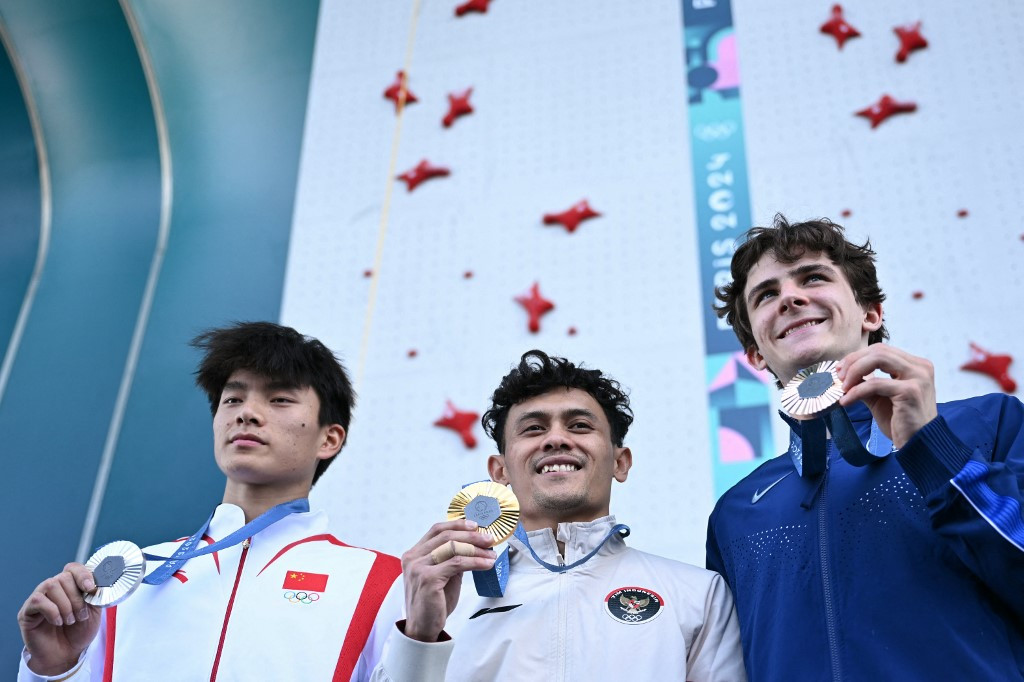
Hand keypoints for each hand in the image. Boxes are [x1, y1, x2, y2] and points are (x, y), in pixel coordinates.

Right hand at [18, 563, 101, 675]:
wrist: (66, 655)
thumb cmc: (79, 632)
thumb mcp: (94, 612)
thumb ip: (95, 595)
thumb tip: (96, 584)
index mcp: (70, 585)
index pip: (73, 568)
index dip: (83, 574)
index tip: (90, 588)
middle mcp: (53, 588)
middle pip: (64, 577)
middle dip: (76, 598)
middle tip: (81, 615)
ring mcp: (39, 598)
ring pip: (51, 585)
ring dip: (65, 605)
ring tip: (70, 621)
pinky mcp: (27, 611)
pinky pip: (38, 600)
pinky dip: (52, 611)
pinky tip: (58, 622)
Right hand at [400, 520, 496, 641]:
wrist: (422, 628)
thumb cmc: (433, 602)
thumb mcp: (441, 575)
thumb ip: (450, 559)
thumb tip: (473, 544)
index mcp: (414, 554)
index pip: (436, 530)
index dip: (457, 524)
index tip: (475, 525)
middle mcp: (413, 558)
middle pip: (446, 536)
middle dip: (471, 535)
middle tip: (489, 538)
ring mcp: (419, 568)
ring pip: (453, 548)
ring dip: (476, 549)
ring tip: (491, 553)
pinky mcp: (428, 579)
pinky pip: (457, 564)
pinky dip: (475, 562)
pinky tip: (487, 564)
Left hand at [838, 344, 937, 448]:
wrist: (917, 445)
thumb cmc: (900, 421)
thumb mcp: (879, 396)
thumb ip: (866, 382)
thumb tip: (843, 373)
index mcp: (916, 365)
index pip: (881, 350)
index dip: (857, 357)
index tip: (841, 369)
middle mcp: (920, 367)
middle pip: (879, 350)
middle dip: (853, 361)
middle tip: (839, 377)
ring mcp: (918, 378)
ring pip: (877, 359)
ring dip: (854, 372)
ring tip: (843, 388)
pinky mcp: (910, 391)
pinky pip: (875, 384)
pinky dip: (856, 391)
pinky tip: (846, 401)